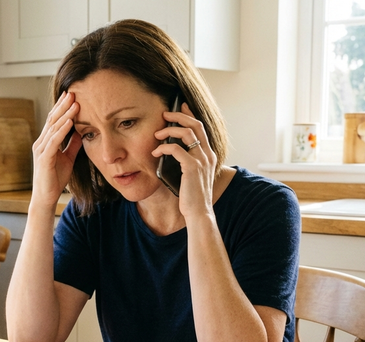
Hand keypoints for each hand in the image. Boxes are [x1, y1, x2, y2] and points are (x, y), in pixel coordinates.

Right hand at [30, 92, 82, 210]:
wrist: (46, 198)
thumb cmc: (55, 179)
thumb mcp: (68, 158)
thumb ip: (72, 145)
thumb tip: (80, 131)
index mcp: (46, 142)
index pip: (54, 121)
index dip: (62, 108)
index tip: (71, 95)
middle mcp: (41, 143)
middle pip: (52, 120)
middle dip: (63, 105)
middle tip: (72, 92)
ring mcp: (41, 150)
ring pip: (54, 128)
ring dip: (65, 114)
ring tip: (75, 103)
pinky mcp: (44, 158)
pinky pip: (54, 141)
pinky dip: (62, 130)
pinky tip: (70, 121)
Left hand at [153, 103, 217, 217]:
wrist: (199, 213)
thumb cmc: (192, 197)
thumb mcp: (192, 175)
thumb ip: (188, 161)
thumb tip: (173, 150)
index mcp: (209, 155)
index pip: (201, 128)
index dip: (190, 114)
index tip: (180, 106)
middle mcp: (208, 154)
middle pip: (195, 125)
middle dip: (179, 115)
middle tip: (165, 114)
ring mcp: (201, 160)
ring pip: (186, 133)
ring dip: (169, 130)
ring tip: (157, 134)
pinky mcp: (192, 167)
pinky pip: (176, 149)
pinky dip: (163, 147)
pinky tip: (155, 152)